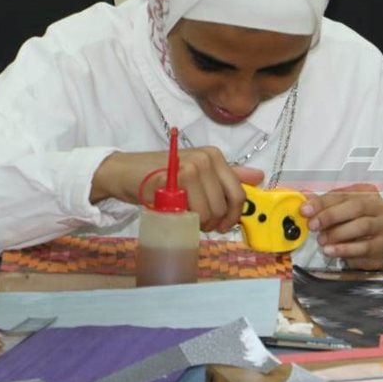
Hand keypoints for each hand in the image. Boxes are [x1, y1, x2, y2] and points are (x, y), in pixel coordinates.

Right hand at [91, 148, 264, 232]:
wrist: (124, 172)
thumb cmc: (161, 174)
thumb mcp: (198, 172)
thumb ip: (226, 175)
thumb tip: (259, 177)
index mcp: (215, 156)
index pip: (238, 194)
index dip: (233, 216)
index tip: (222, 225)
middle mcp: (206, 158)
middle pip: (224, 206)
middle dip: (213, 222)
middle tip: (197, 221)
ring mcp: (191, 167)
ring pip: (209, 212)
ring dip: (197, 222)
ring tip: (183, 215)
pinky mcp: (175, 179)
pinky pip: (191, 212)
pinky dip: (184, 219)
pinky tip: (173, 212)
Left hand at [300, 184, 382, 270]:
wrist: (371, 250)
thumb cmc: (354, 227)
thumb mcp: (339, 213)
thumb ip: (324, 205)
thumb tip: (304, 197)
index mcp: (368, 193)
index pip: (343, 194)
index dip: (322, 202)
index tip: (305, 210)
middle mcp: (379, 207)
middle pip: (356, 207)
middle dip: (331, 216)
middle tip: (313, 225)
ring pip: (362, 226)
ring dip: (337, 233)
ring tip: (321, 240)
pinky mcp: (382, 245)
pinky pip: (364, 247)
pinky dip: (345, 249)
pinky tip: (331, 250)